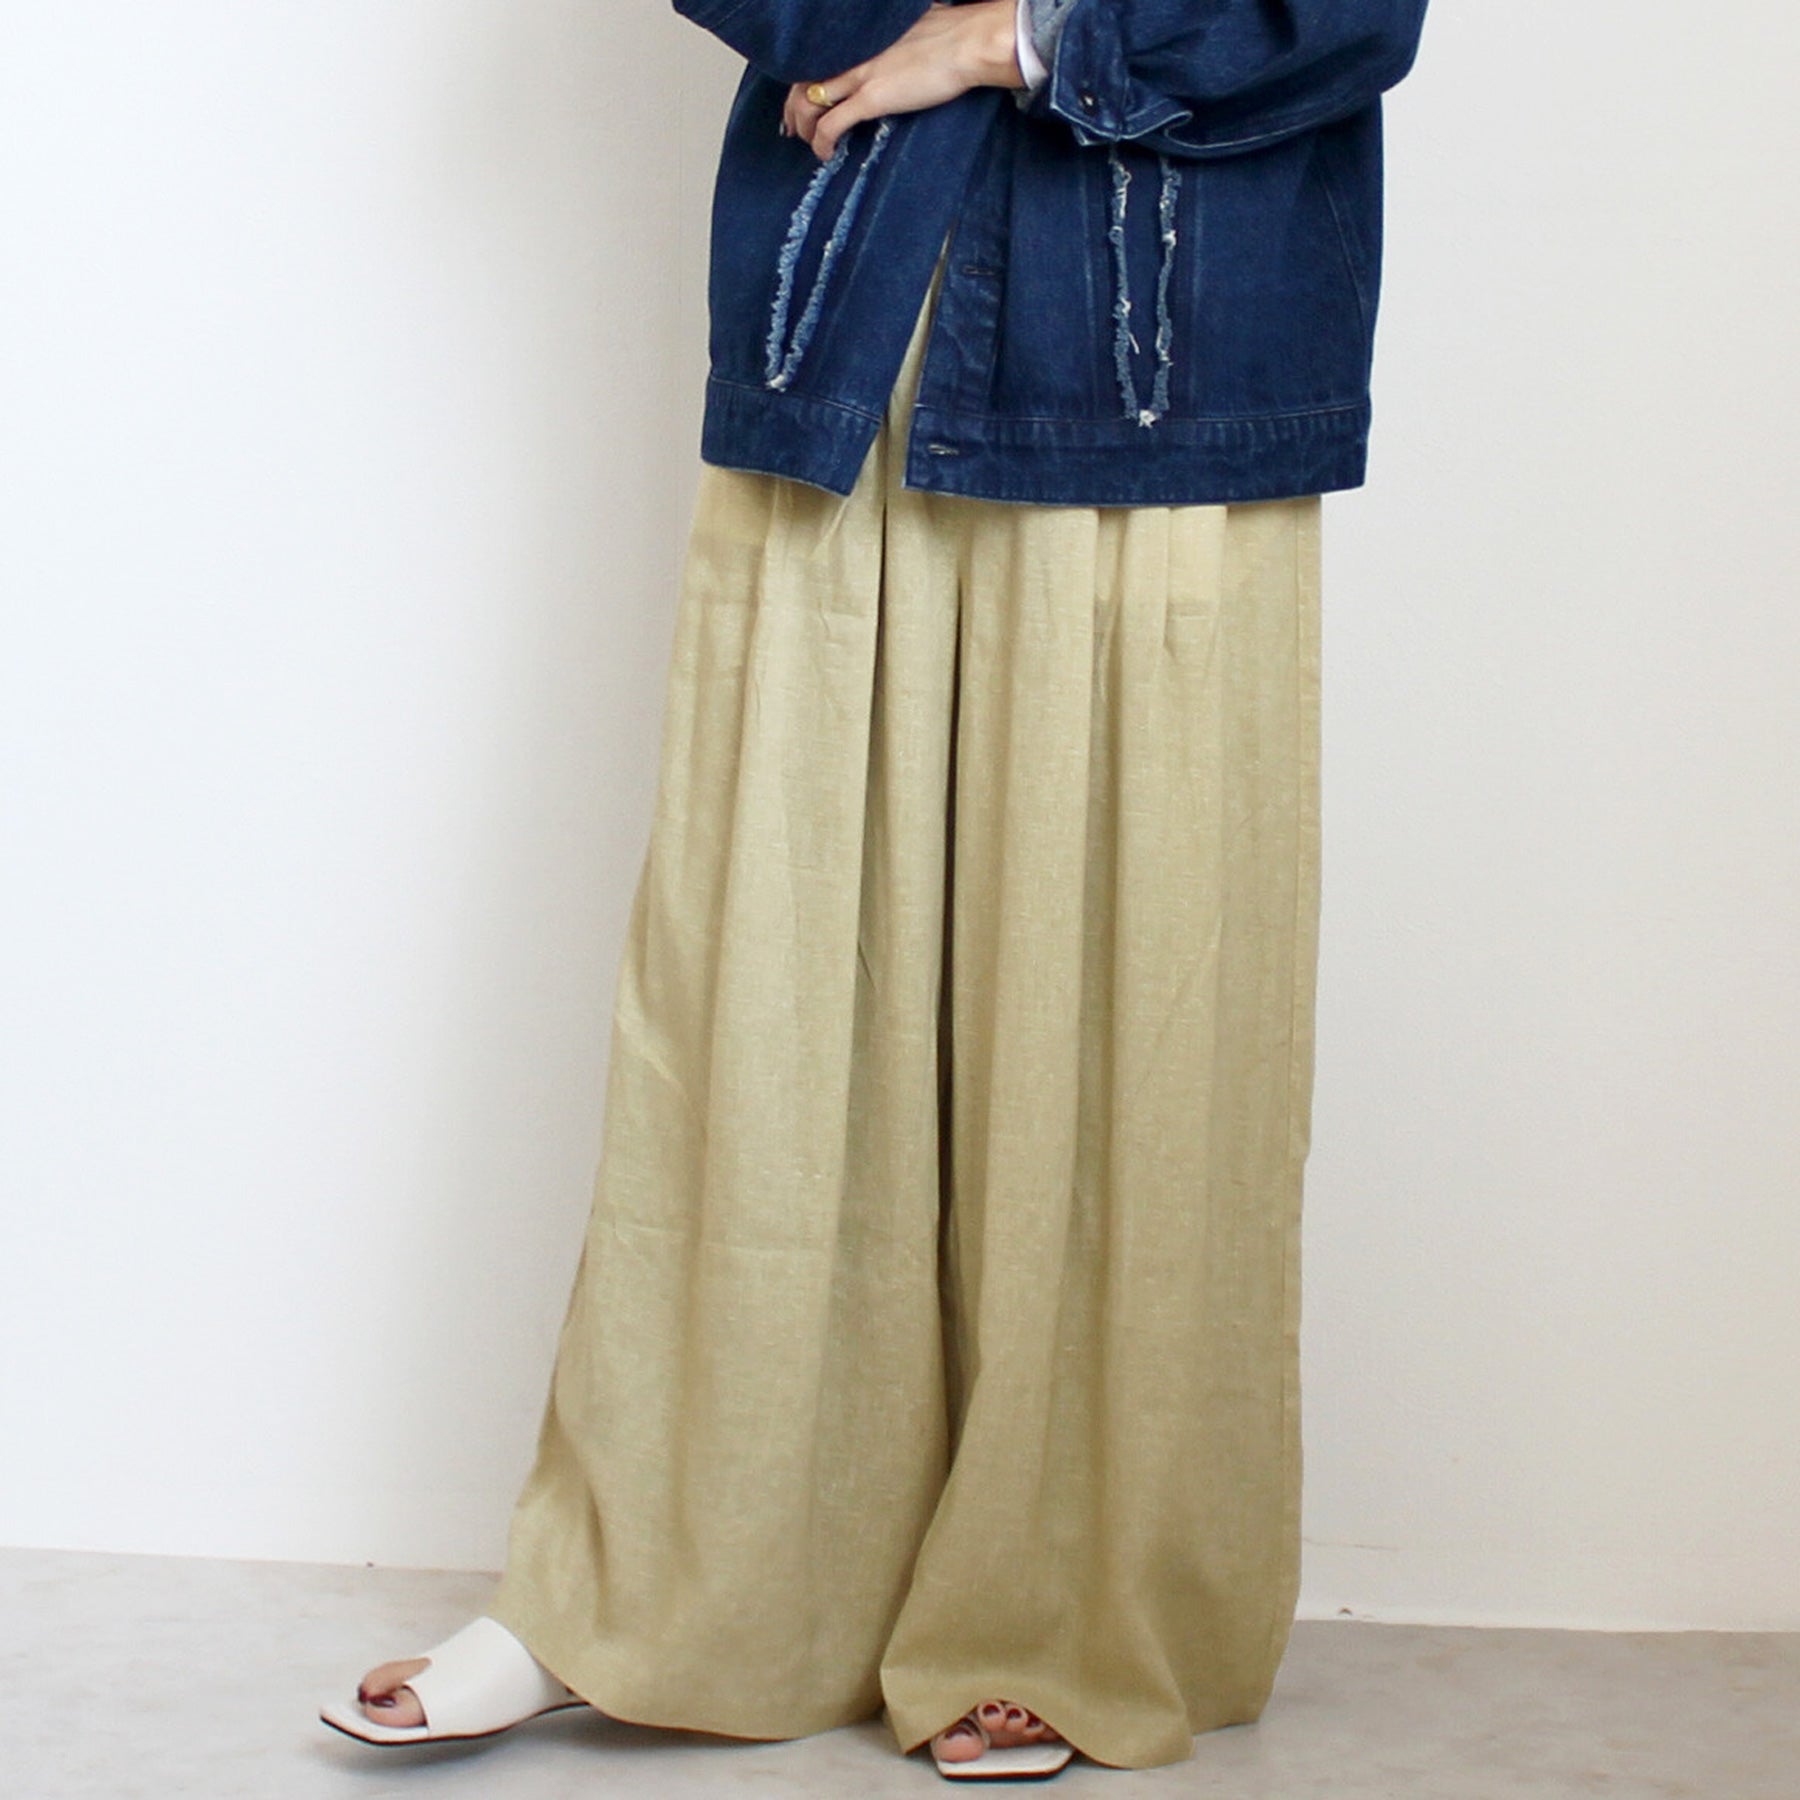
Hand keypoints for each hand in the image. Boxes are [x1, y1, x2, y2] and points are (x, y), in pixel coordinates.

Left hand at [783, 0, 1024, 161]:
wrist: (968, 41)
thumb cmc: (951, 33)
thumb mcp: (910, 28)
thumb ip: (892, 40)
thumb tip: (897, 49)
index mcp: (860, 37)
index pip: (816, 57)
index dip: (802, 80)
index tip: (801, 100)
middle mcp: (852, 51)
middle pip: (803, 80)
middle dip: (793, 108)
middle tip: (793, 129)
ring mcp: (859, 74)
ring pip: (809, 102)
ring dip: (803, 128)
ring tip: (809, 144)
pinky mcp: (870, 97)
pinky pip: (831, 125)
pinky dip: (821, 142)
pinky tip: (825, 155)